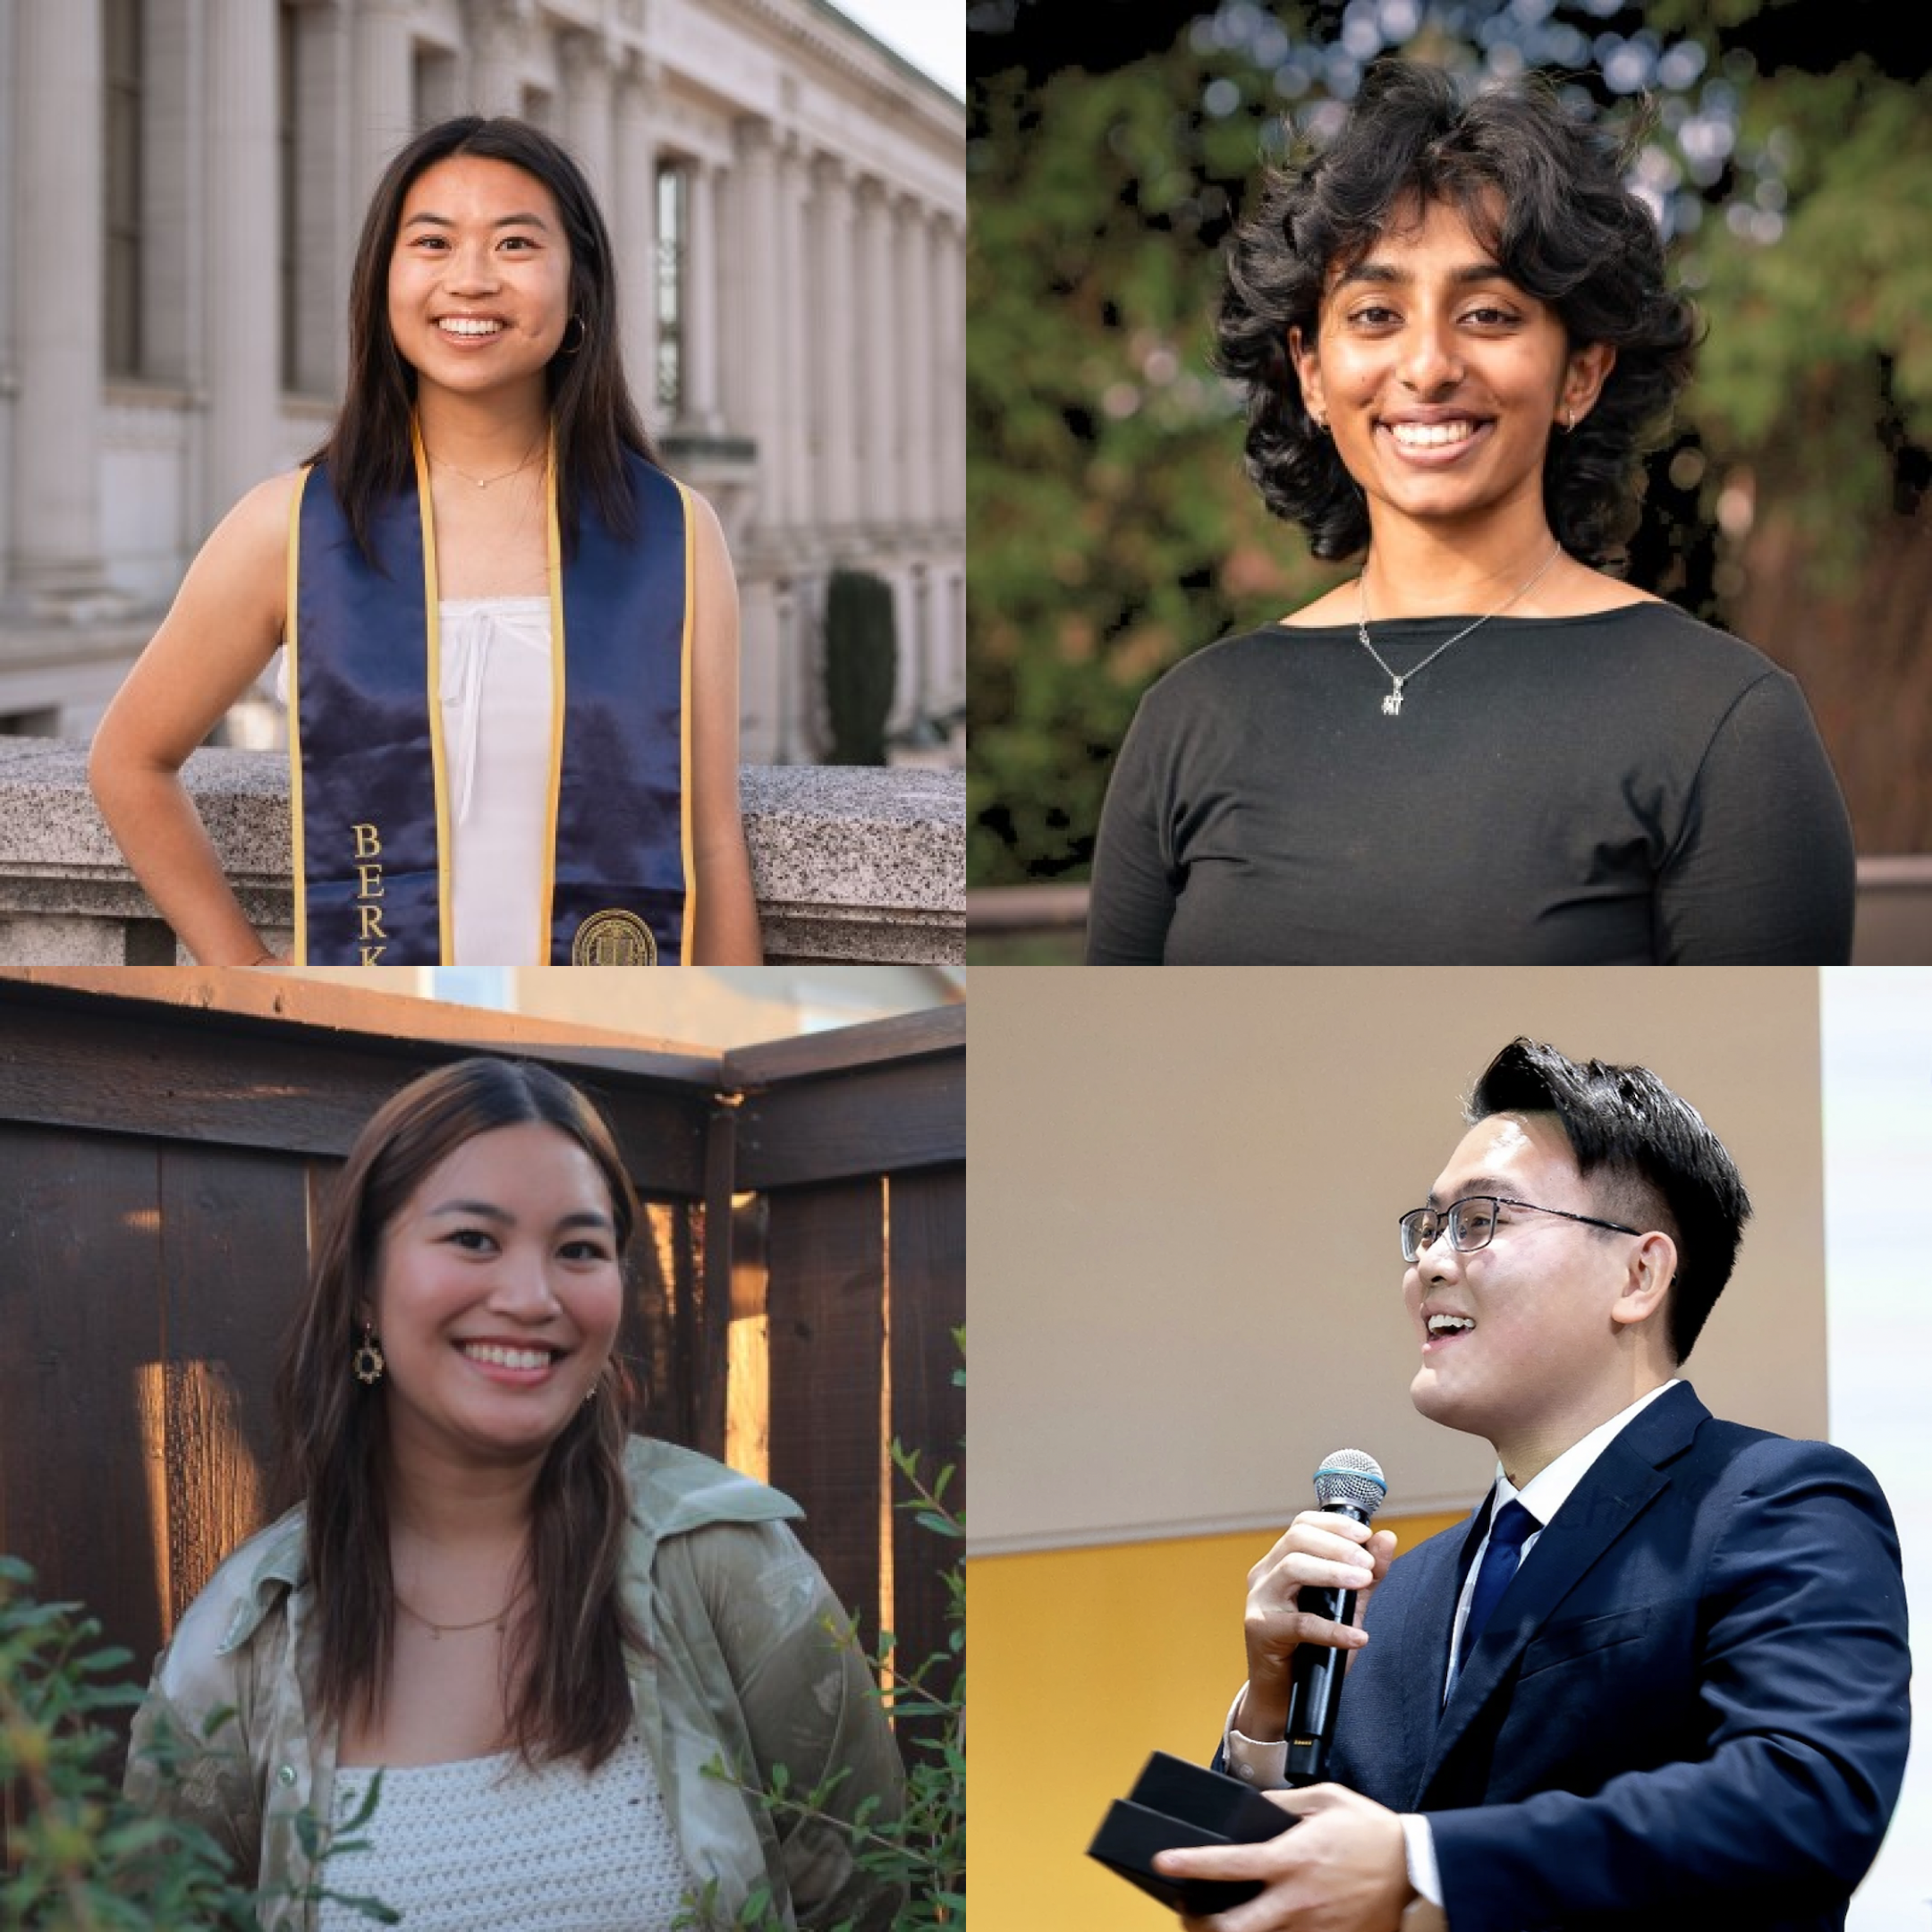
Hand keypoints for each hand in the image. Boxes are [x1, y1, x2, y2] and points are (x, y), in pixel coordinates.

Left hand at [1160, 1784, 1412, 1931]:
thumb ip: (1285, 1804)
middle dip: (1198, 1924)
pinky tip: (1259, 1931)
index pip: (1226, 1864)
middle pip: (1231, 1927)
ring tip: (1215, 1925)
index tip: (1163, 1862)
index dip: (1189, 1865)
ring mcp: (1312, 1930)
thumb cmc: (1371, 1832)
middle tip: (1185, 1912)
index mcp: (1290, 1859)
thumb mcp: (1326, 1799)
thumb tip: (1257, 1807)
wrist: (1416, 1867)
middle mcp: (1295, 1900)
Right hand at [1238, 1513, 1396, 1739]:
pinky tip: (1357, 1637)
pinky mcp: (1260, 1630)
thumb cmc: (1313, 1651)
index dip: (1335, 1524)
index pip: (1302, 1525)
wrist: (1285, 1699)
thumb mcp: (1347, 1609)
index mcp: (1280, 1562)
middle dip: (1338, 1546)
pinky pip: (1300, 1623)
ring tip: (1363, 1582)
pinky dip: (1332, 1629)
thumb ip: (1366, 1576)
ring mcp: (1259, 1601)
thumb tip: (1388, 1538)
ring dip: (1333, 1571)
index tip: (1365, 1534)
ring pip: (1292, 1568)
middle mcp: (1265, 1575)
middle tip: (1367, 1565)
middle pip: (1296, 1539)